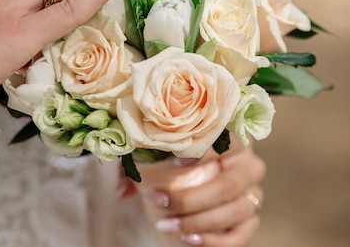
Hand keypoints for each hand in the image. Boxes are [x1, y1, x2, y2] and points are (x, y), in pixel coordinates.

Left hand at [127, 141, 265, 245]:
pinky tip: (188, 239)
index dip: (205, 149)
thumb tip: (121, 191)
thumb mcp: (152, 158)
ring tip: (165, 225)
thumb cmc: (169, 165)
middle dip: (189, 197)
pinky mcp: (251, 220)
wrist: (185, 191)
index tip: (177, 160)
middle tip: (156, 200)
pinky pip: (239, 235)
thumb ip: (137, 165)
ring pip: (234, 210)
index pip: (228, 138)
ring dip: (196, 222)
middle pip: (228, 183)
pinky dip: (213, 239)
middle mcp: (248, 165)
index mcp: (230, 138)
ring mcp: (253, 194)